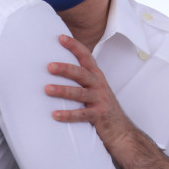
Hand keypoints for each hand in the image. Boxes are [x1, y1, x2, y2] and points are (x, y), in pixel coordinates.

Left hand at [45, 35, 139, 154]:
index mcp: (97, 76)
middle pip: (81, 73)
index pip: (86, 57)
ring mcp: (100, 100)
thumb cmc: (102, 108)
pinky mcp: (99, 116)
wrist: (121, 130)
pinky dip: (67, 115)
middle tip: (49, 66)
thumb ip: (81, 79)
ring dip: (62, 91)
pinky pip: (81, 115)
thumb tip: (57, 66)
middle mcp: (99, 85)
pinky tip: (55, 115)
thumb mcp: (95, 89)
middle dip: (65, 68)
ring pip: (79, 93)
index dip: (74, 46)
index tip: (60, 37)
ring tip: (47, 89)